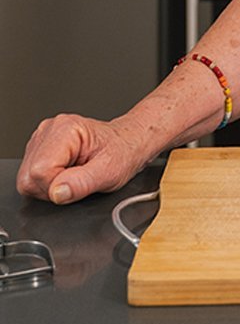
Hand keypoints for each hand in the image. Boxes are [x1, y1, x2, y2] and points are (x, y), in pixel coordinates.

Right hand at [15, 114, 148, 204]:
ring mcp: (41, 139)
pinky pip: (31, 176)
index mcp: (64, 129)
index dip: (57, 186)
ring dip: (50, 185)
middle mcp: (48, 130)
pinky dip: (48, 181)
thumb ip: (82, 183)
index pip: (40, 171)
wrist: (129, 142)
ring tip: (75, 174)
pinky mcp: (39, 148)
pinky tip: (67, 172)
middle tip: (78, 179)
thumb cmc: (123, 151)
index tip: (78, 182)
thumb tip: (57, 193)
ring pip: (26, 178)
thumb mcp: (110, 171)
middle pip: (28, 177)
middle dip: (52, 187)